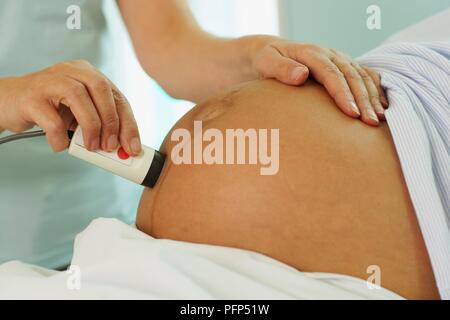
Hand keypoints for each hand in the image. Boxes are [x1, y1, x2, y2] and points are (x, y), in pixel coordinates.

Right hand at [0, 60, 140, 153]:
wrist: (8, 102)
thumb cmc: (49, 108)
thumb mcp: (79, 112)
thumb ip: (99, 123)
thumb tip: (121, 147)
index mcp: (87, 73)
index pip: (117, 96)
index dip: (128, 122)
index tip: (133, 146)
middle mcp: (70, 71)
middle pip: (101, 90)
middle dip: (112, 121)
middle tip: (112, 146)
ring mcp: (48, 81)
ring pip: (78, 97)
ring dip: (91, 127)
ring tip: (92, 146)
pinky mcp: (31, 97)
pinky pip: (52, 120)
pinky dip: (61, 138)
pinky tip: (61, 145)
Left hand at [252, 40, 387, 125]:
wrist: (271, 53)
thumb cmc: (266, 61)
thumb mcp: (267, 62)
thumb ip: (282, 69)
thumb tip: (301, 75)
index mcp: (311, 53)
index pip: (332, 73)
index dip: (343, 93)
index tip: (351, 113)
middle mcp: (329, 54)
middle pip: (352, 76)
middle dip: (364, 100)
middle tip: (371, 122)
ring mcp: (339, 59)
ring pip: (362, 76)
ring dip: (373, 97)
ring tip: (381, 119)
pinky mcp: (343, 67)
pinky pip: (365, 76)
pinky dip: (376, 90)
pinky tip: (383, 106)